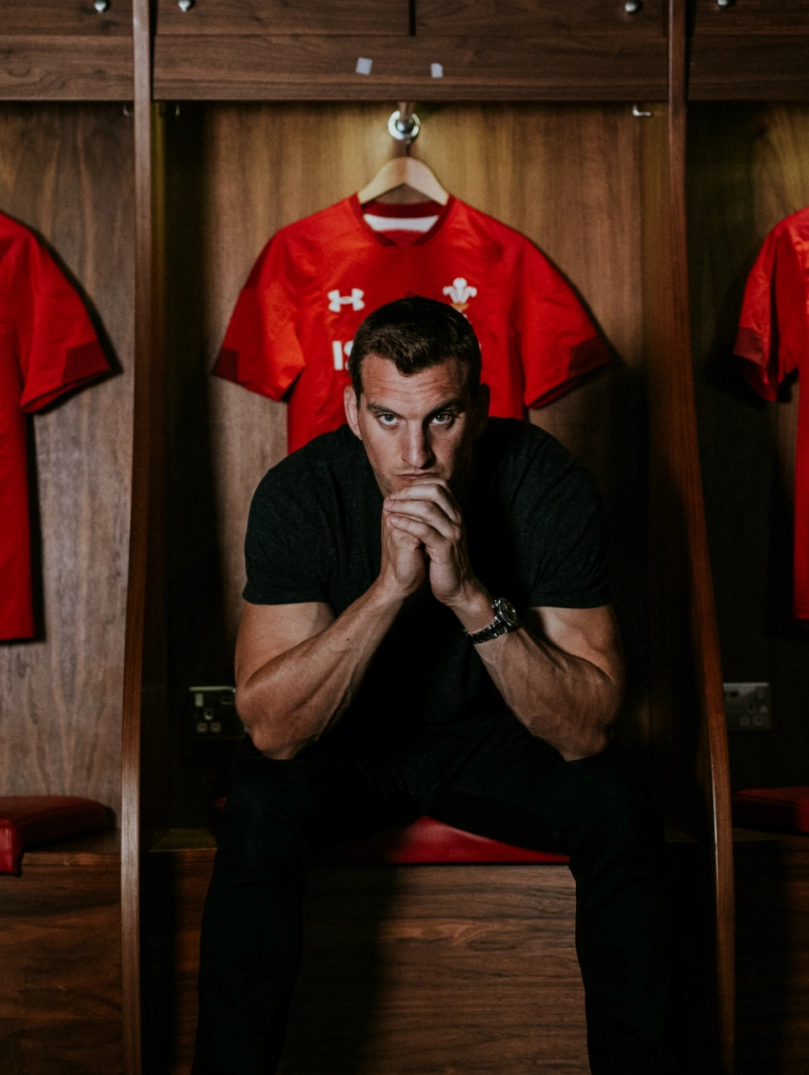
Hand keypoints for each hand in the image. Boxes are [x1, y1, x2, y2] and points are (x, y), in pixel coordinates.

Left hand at [382, 481, 475, 606]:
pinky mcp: (445, 549)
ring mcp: (452, 533)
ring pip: (429, 509)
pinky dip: (407, 523)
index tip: (398, 492)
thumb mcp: (439, 533)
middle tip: (391, 499)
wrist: (457, 586)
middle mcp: (456, 520)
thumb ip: (430, 517)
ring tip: (388, 508)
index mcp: (455, 513)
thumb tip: (409, 498)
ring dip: (404, 505)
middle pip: (435, 491)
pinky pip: (425, 530)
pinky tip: (393, 522)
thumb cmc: (443, 560)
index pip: (439, 485)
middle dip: (409, 492)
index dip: (417, 484)